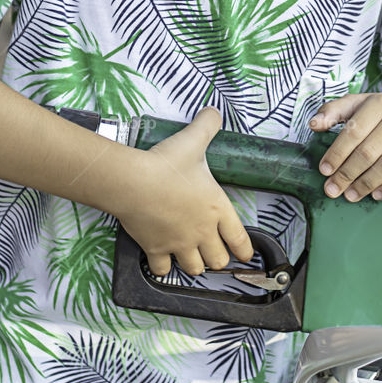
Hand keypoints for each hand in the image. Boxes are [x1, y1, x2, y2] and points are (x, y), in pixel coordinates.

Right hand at [117, 107, 254, 276]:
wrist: (135, 182)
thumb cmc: (166, 164)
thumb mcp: (193, 139)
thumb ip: (207, 124)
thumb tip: (214, 112)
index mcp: (216, 209)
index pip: (239, 238)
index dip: (245, 249)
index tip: (246, 255)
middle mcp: (201, 231)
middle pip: (218, 260)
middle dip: (218, 258)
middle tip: (214, 251)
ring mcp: (178, 243)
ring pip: (194, 269)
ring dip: (194, 265)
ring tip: (192, 257)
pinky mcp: (155, 249)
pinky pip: (162, 270)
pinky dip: (163, 268)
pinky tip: (162, 260)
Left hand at [308, 89, 381, 201]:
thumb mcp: (361, 103)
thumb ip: (334, 110)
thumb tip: (314, 125)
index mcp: (380, 103)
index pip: (354, 131)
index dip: (336, 153)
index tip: (324, 170)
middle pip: (369, 151)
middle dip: (347, 174)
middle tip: (332, 189)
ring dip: (366, 184)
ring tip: (350, 195)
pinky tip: (376, 195)